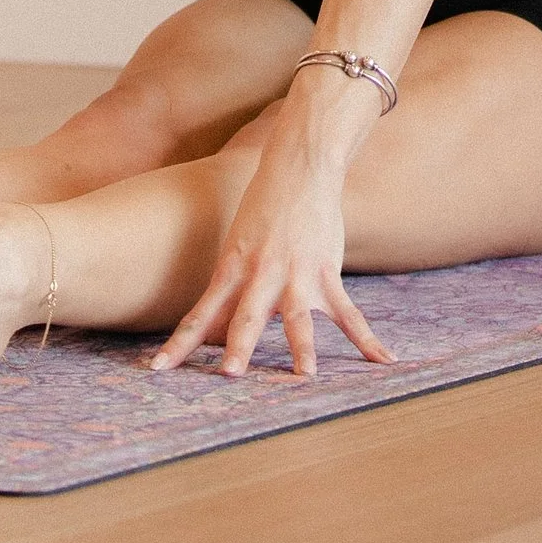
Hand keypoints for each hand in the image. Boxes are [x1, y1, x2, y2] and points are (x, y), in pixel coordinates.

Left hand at [152, 92, 396, 380]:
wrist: (300, 165)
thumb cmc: (263, 207)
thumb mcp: (237, 243)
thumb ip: (231, 285)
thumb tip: (215, 324)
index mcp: (233, 266)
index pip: (201, 312)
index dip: (180, 342)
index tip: (157, 368)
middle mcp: (262, 273)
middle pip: (246, 316)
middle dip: (238, 346)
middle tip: (230, 375)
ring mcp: (297, 273)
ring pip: (297, 317)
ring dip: (302, 348)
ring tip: (305, 377)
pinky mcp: (327, 271)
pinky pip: (348, 313)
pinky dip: (367, 340)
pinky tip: (384, 361)